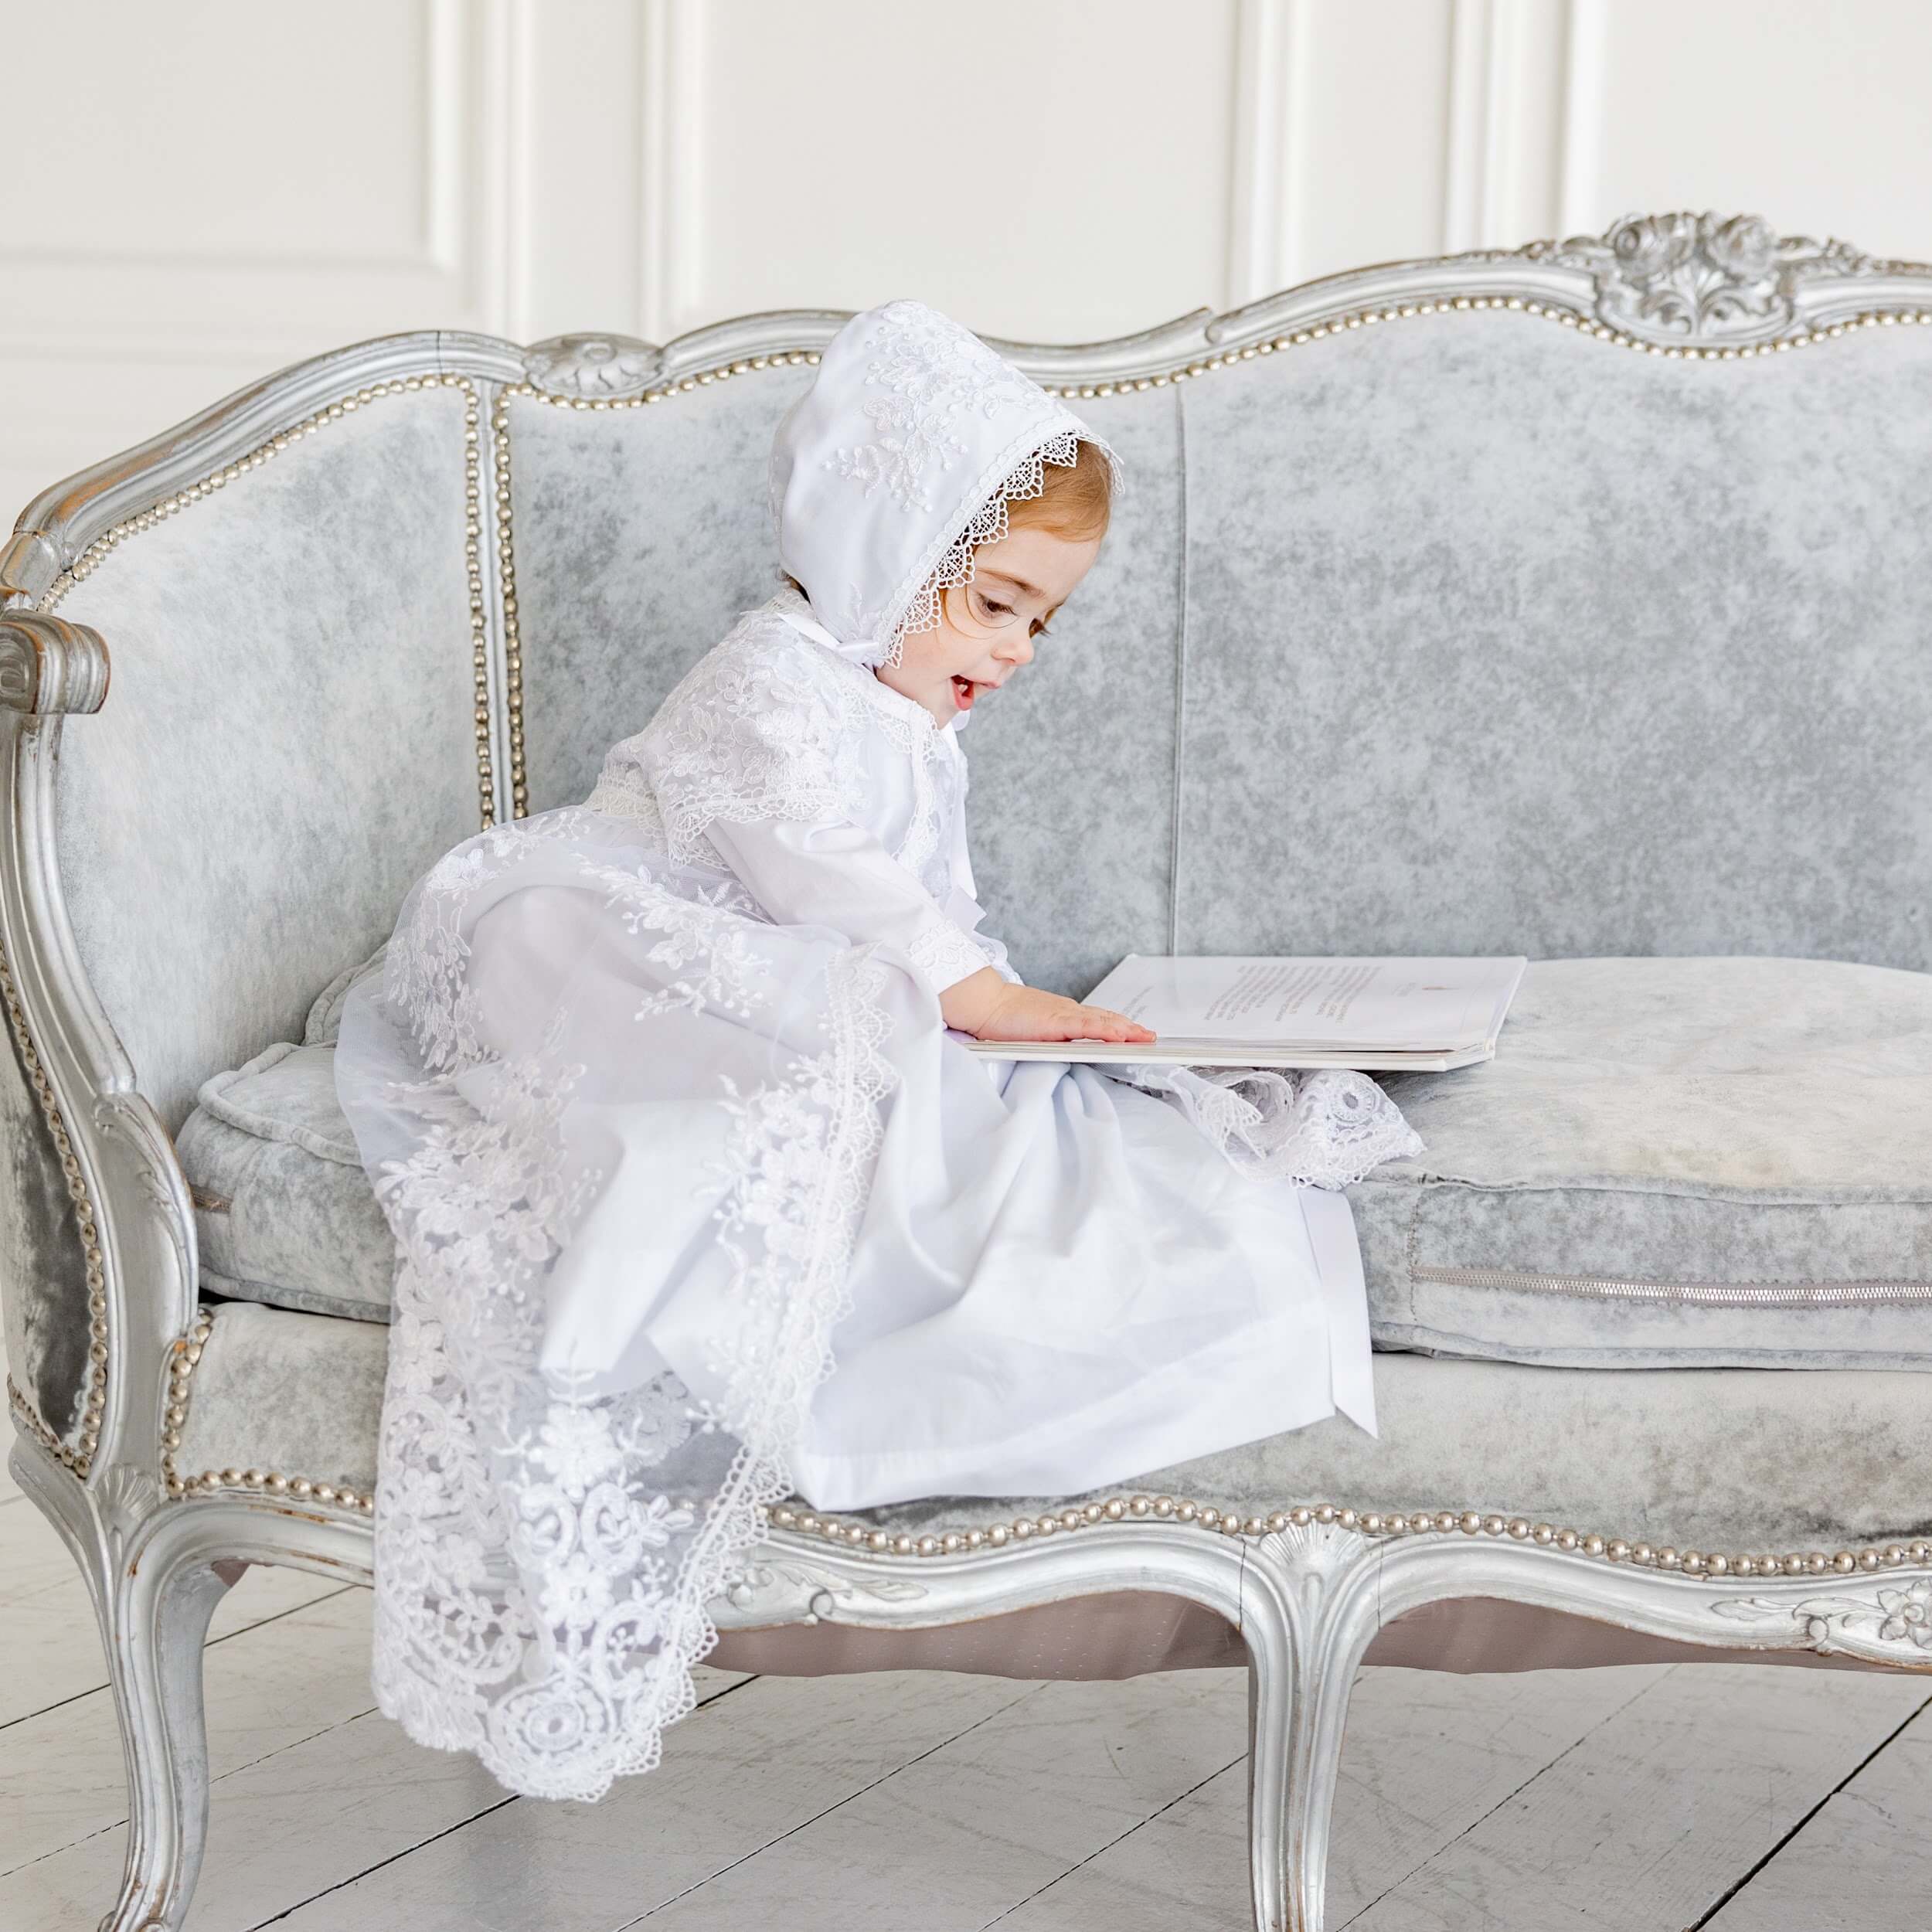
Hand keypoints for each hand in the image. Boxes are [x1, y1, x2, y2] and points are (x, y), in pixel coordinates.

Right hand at [940, 968, 1156, 1044]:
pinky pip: (1088, 1027)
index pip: (1096, 1019)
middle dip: (1130, 1028)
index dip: (1118, 1025)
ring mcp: (1063, 1016)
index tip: (1134, 1031)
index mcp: (1061, 1014)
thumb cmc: (1000, 1017)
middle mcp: (1067, 1011)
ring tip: (1146, 1037)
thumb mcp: (1031, 1028)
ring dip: (1127, 1030)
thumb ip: (1048, 1036)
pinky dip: (1108, 1031)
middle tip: (1150, 1036)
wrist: (983, 1003)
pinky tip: (1123, 1036)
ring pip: (1103, 1022)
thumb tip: (1059, 1047)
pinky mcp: (1056, 1022)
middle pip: (1106, 1019)